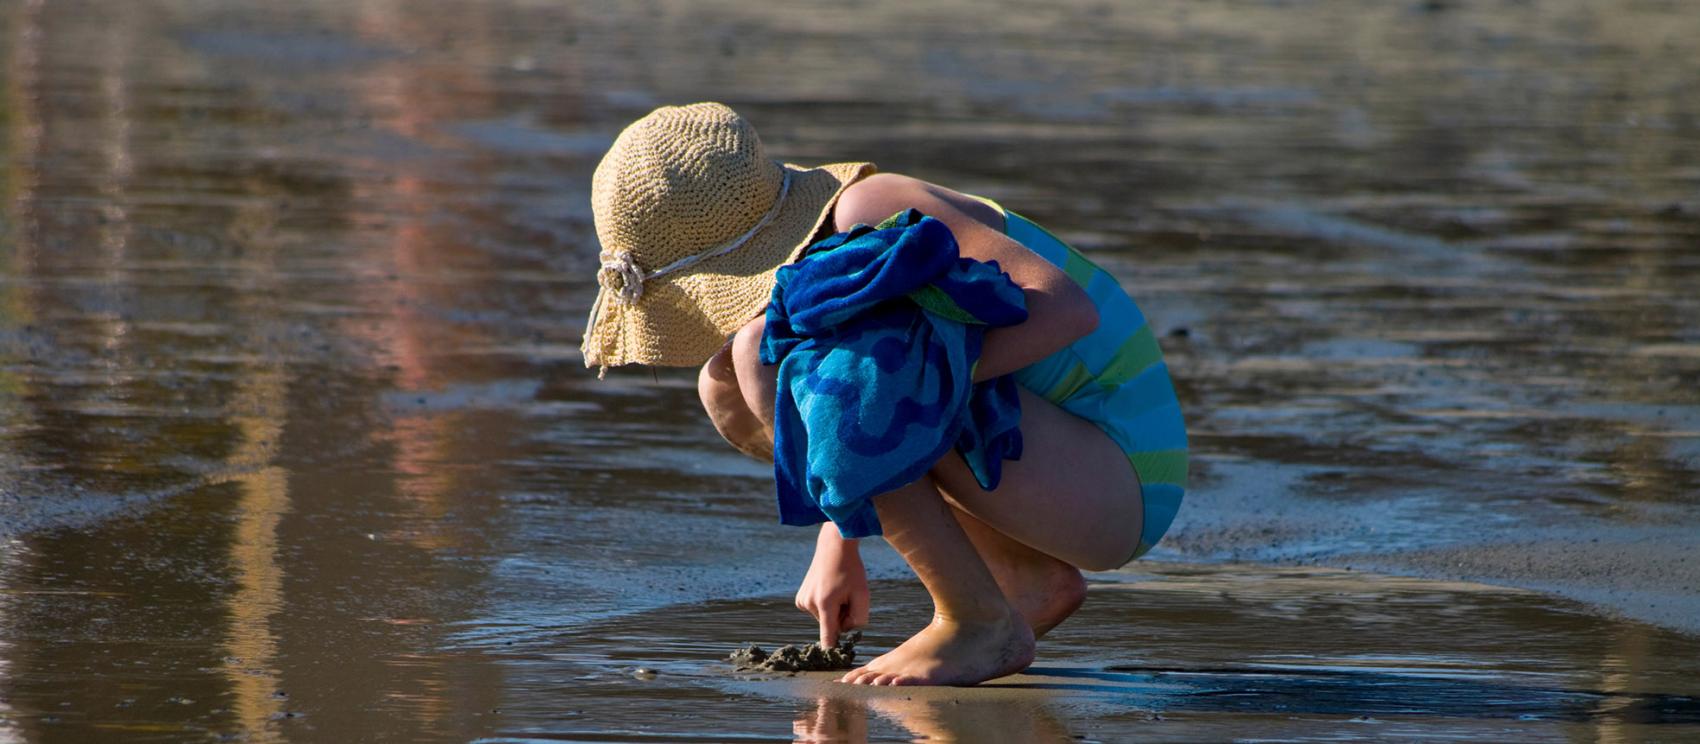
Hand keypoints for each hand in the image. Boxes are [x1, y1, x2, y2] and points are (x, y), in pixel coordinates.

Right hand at [794, 525, 868, 647]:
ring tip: (837, 588)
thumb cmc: (851, 570)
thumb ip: (859, 618)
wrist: (833, 547)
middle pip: (831, 626)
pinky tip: (829, 589)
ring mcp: (802, 601)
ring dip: (834, 610)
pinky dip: (825, 605)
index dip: (833, 651)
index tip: (832, 662)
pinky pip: (818, 611)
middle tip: (847, 595)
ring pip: (824, 619)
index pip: (828, 638)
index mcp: (825, 604)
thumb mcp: (863, 594)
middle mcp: (809, 604)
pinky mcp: (800, 599)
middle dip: (842, 618)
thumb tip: (846, 631)